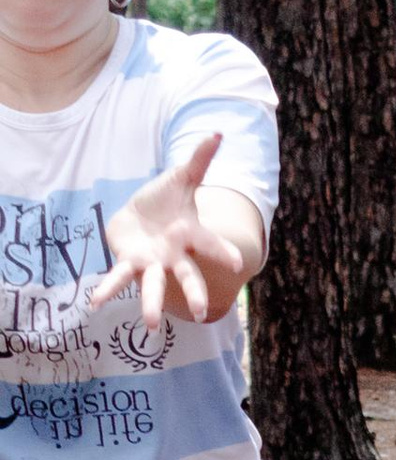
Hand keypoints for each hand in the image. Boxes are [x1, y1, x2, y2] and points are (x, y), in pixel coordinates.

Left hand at [91, 132, 260, 326]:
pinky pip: (119, 277)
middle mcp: (175, 255)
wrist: (140, 216)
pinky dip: (107, 290)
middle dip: (193, 293)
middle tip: (199, 313)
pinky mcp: (130, 262)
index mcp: (190, 234)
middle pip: (187, 276)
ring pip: (155, 286)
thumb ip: (200, 160)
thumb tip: (217, 133)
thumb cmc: (166, 201)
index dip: (222, 252)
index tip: (236, 264)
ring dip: (152, 305)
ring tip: (150, 327)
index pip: (210, 245)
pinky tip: (95, 303)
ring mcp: (153, 262)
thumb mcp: (182, 178)